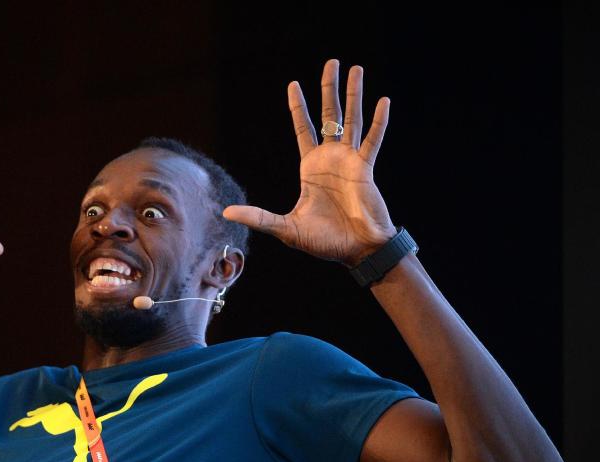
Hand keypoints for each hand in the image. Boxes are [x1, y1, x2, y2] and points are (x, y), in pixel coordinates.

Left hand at [223, 59, 397, 267]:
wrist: (356, 251)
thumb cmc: (324, 242)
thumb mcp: (285, 228)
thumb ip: (258, 217)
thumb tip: (226, 212)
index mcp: (311, 168)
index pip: (303, 129)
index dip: (299, 107)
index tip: (294, 84)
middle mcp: (330, 159)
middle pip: (329, 115)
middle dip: (328, 89)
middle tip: (331, 62)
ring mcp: (349, 161)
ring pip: (352, 120)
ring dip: (354, 95)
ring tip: (357, 69)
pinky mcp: (365, 169)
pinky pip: (372, 140)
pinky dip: (378, 121)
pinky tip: (382, 100)